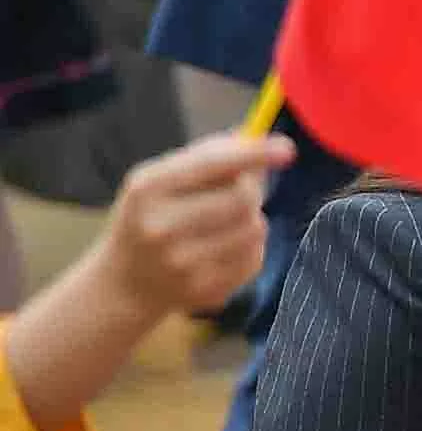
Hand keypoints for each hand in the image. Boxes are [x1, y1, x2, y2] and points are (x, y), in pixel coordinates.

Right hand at [101, 131, 287, 322]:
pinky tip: (222, 250)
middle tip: (238, 193)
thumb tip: (261, 139)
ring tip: (224, 224)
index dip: (254, 154)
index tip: (287, 148)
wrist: (125, 283)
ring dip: (251, 220)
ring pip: (255, 228)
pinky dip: (249, 248)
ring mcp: (180, 264)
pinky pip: (255, 257)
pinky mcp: (203, 290)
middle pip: (242, 198)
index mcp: (147, 189)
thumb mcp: (162, 179)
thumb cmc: (154, 216)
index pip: (211, 164)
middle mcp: (159, 227)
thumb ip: (209, 155)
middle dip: (251, 191)